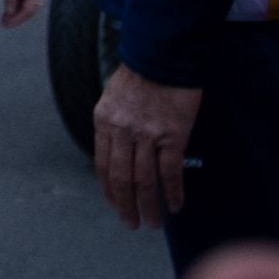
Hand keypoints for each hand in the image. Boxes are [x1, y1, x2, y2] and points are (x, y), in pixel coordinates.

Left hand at [0, 0, 45, 29]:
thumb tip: (9, 12)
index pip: (28, 9)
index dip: (17, 18)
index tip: (7, 24)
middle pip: (30, 10)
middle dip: (17, 18)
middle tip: (5, 24)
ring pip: (29, 6)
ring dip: (17, 13)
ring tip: (5, 18)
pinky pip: (28, 0)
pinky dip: (19, 6)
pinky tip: (10, 9)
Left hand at [94, 64, 204, 226]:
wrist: (162, 54)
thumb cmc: (140, 74)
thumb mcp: (112, 97)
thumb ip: (113, 124)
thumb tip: (117, 149)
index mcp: (104, 122)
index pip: (102, 165)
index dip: (109, 190)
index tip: (115, 205)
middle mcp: (121, 131)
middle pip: (121, 179)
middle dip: (126, 206)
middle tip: (132, 224)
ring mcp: (146, 135)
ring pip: (144, 180)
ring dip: (149, 206)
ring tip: (154, 223)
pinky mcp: (172, 135)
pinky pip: (171, 171)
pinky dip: (173, 192)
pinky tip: (176, 206)